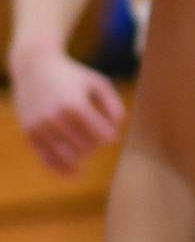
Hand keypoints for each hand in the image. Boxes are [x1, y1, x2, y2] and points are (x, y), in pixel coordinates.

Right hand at [9, 48, 125, 172]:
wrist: (35, 67)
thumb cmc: (73, 75)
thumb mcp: (98, 83)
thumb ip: (113, 104)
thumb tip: (117, 127)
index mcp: (75, 105)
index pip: (100, 135)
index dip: (109, 137)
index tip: (111, 134)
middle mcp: (55, 118)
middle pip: (85, 148)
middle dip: (95, 145)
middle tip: (95, 135)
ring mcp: (40, 127)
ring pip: (66, 156)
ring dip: (81, 157)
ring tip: (86, 148)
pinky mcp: (29, 134)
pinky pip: (46, 159)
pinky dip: (61, 169)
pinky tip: (75, 174)